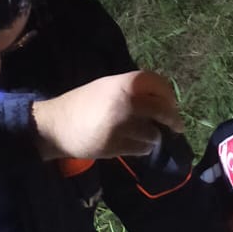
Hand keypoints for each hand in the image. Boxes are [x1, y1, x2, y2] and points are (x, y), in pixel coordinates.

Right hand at [32, 70, 182, 162]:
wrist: (55, 125)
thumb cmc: (83, 104)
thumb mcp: (107, 87)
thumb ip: (133, 91)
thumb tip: (162, 102)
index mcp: (123, 82)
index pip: (159, 84)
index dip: (169, 96)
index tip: (172, 106)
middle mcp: (125, 101)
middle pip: (163, 110)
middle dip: (173, 121)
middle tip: (177, 128)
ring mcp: (121, 124)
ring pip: (154, 134)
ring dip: (153, 138)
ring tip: (143, 137)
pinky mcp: (116, 145)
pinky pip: (142, 149)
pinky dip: (142, 148)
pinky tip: (133, 145)